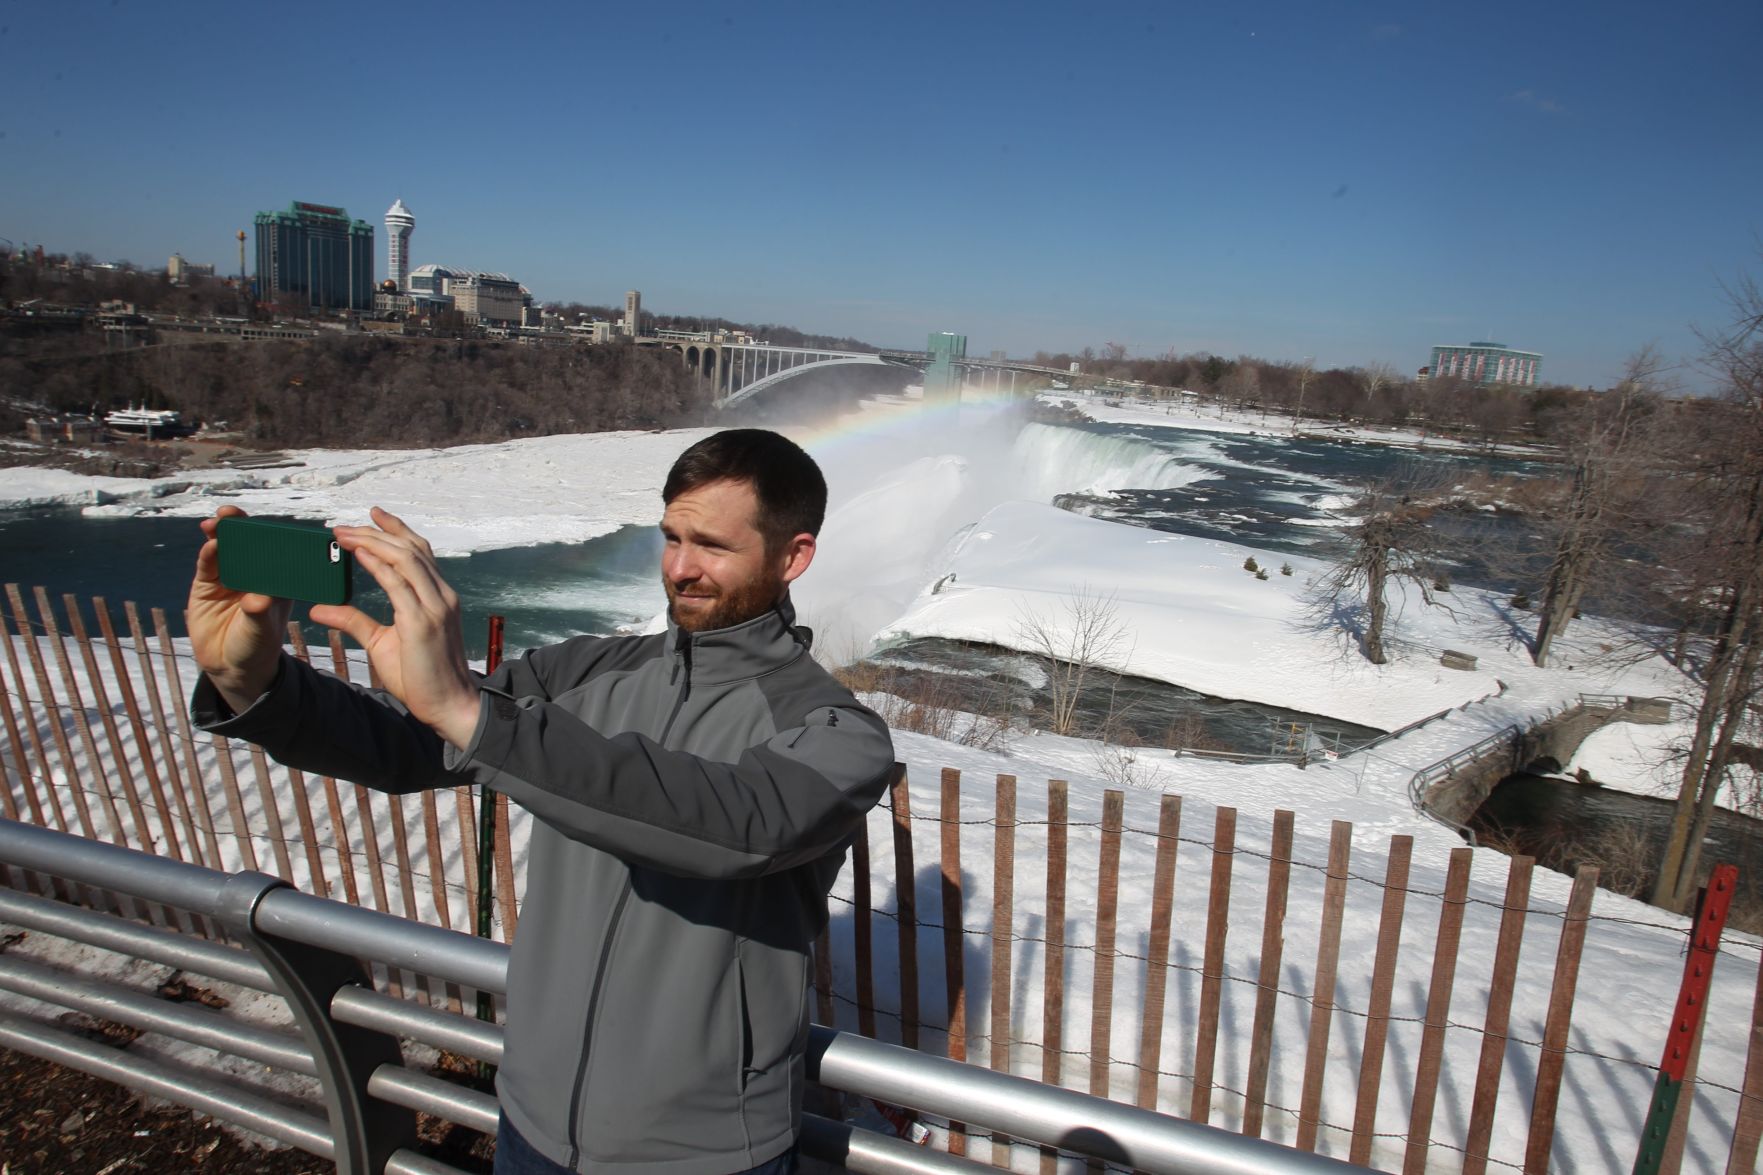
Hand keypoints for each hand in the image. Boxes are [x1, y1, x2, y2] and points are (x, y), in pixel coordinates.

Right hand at [188, 506, 292, 714]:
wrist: (231, 665)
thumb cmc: (257, 645)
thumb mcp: (261, 630)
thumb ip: (258, 613)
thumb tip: (257, 599)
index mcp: (276, 579)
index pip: (275, 550)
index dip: (270, 534)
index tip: (269, 525)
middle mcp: (253, 573)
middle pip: (247, 543)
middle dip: (240, 525)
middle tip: (232, 513)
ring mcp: (229, 576)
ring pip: (225, 548)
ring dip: (220, 533)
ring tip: (217, 522)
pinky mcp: (207, 584)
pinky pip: (207, 564)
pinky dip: (208, 553)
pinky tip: (209, 545)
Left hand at [312, 507, 481, 748]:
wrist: (448, 704)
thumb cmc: (421, 677)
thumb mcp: (381, 643)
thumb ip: (354, 622)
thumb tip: (318, 609)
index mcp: (437, 597)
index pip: (419, 552)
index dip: (396, 530)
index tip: (372, 515)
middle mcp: (441, 596)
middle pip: (411, 549)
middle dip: (376, 532)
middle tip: (342, 526)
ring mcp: (435, 607)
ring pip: (406, 559)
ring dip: (372, 542)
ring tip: (343, 535)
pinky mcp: (422, 623)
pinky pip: (398, 585)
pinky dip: (378, 565)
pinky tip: (358, 554)